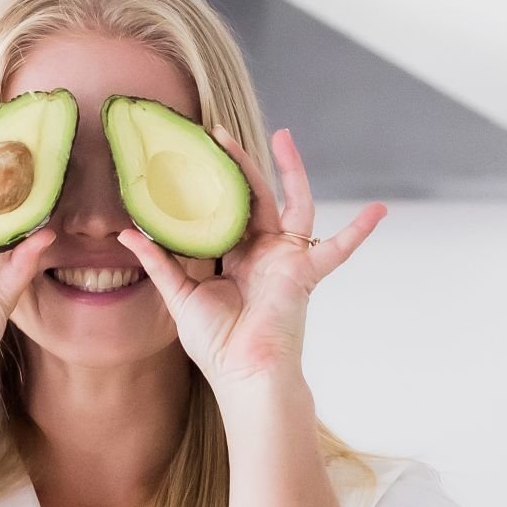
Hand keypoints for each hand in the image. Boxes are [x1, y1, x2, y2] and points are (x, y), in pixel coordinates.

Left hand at [116, 126, 383, 393]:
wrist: (245, 374)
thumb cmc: (218, 345)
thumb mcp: (180, 296)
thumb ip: (159, 262)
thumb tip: (128, 233)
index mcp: (236, 258)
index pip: (222, 211)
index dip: (208, 185)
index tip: (191, 154)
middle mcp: (263, 253)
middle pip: (253, 197)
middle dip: (237, 163)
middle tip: (216, 131)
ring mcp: (286, 259)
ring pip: (292, 203)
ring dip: (291, 170)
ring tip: (284, 136)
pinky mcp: (305, 272)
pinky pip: (337, 249)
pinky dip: (359, 232)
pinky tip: (379, 210)